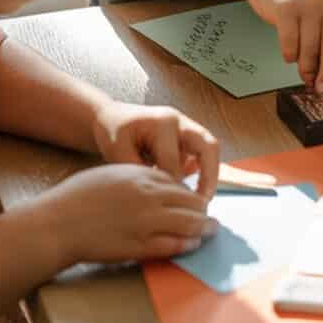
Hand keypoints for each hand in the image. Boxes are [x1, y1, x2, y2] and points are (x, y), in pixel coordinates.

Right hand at [35, 164, 216, 267]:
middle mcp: (149, 196)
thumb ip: (135, 177)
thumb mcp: (110, 175)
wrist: (57, 223)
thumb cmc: (77, 197)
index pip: (178, 183)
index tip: (195, 200)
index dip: (189, 193)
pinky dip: (186, 244)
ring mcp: (146, 222)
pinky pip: (172, 245)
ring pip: (188, 223)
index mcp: (140, 176)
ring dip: (203, 228)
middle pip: (190, 202)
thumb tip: (156, 185)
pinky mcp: (139, 246)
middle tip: (210, 216)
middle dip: (202, 210)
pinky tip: (193, 244)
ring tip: (211, 230)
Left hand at [93, 101, 219, 200]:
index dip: (169, 185)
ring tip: (201, 202)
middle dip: (209, 177)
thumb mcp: (116, 150)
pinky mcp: (187, 135)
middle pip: (208, 146)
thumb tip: (157, 191)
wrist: (112, 116)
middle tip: (202, 205)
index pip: (173, 160)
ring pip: (210, 148)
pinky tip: (189, 190)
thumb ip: (136, 170)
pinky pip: (203, 152)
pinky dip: (202, 170)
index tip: (163, 205)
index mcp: (163, 122)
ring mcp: (186, 126)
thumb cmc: (112, 133)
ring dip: (210, 174)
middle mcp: (180, 121)